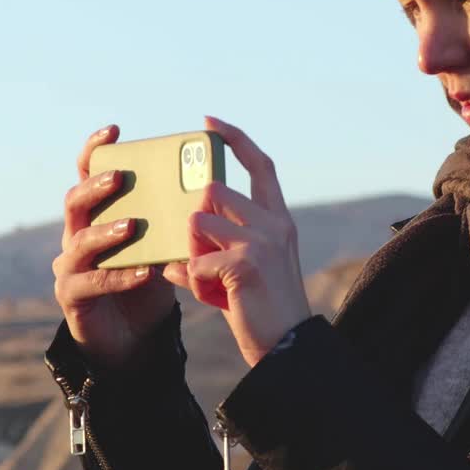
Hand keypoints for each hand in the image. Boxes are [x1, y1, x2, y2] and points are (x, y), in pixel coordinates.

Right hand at [51, 124, 181, 368]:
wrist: (133, 338)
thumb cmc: (147, 283)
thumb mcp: (160, 246)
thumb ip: (170, 219)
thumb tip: (207, 185)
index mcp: (96, 214)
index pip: (88, 174)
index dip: (96, 151)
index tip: (115, 131)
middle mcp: (75, 234)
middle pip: (74, 201)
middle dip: (95, 188)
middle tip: (119, 178)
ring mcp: (69, 266)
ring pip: (79, 241)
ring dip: (105, 232)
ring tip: (132, 226)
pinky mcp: (71, 296)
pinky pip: (91, 282)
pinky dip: (117, 276)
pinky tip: (142, 272)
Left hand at [168, 116, 311, 366]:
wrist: (286, 347)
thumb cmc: (261, 308)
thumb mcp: (246, 265)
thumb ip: (223, 240)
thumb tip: (183, 230)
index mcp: (278, 218)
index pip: (259, 164)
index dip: (235, 139)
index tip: (210, 122)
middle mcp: (275, 222)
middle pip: (212, 192)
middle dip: (196, 224)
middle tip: (206, 258)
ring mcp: (261, 240)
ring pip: (197, 222)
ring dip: (192, 253)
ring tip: (210, 280)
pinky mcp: (244, 263)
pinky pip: (194, 260)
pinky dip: (194, 282)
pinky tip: (211, 297)